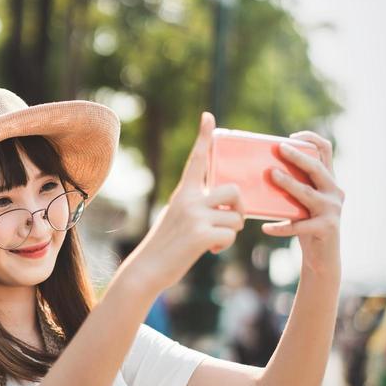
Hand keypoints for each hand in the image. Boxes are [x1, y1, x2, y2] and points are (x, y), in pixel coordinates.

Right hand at [124, 111, 245, 294]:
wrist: (147, 269)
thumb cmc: (166, 246)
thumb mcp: (178, 217)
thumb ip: (199, 207)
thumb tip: (230, 208)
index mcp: (183, 193)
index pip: (196, 159)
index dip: (204, 136)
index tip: (209, 116)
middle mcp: (189, 200)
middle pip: (233, 189)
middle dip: (238, 207)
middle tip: (227, 220)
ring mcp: (196, 216)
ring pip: (236, 216)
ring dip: (230, 230)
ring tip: (212, 239)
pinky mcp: (202, 234)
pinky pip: (230, 235)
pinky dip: (223, 245)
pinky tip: (209, 250)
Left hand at [263, 130, 344, 275]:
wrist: (322, 257)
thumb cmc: (307, 225)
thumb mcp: (303, 202)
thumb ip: (295, 186)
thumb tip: (263, 170)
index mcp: (329, 181)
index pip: (325, 150)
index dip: (311, 139)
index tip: (292, 137)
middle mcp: (335, 191)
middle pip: (316, 168)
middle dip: (297, 156)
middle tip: (279, 149)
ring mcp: (332, 209)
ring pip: (307, 193)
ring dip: (289, 183)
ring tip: (271, 175)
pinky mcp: (326, 228)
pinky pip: (299, 225)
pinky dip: (281, 227)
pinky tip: (265, 227)